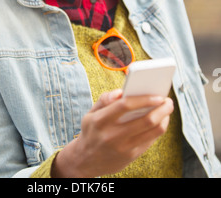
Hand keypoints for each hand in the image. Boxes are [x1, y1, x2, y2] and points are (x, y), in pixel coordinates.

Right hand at [51, 89, 173, 177]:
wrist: (85, 161)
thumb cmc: (91, 131)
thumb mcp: (90, 113)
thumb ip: (105, 99)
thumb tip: (121, 91)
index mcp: (101, 120)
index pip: (125, 105)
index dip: (144, 98)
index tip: (157, 94)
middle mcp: (113, 135)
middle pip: (146, 120)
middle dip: (162, 108)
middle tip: (168, 101)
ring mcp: (124, 147)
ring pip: (153, 131)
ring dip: (164, 118)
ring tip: (166, 109)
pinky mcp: (131, 156)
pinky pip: (151, 140)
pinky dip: (159, 128)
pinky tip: (161, 120)